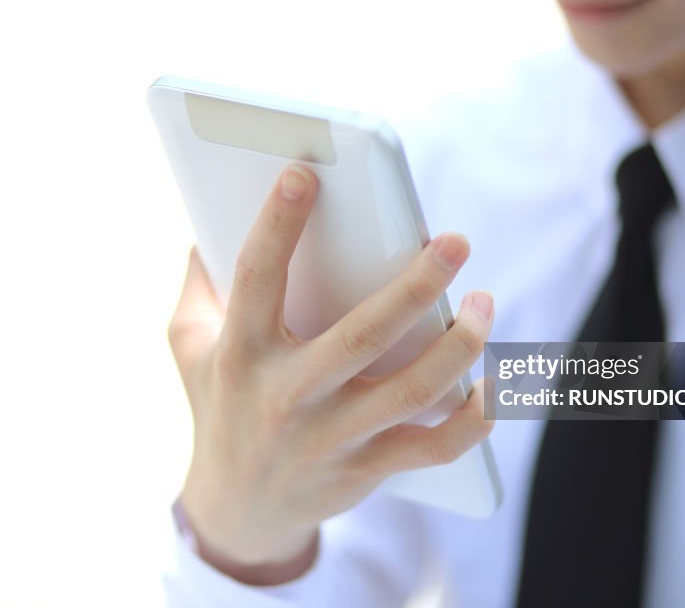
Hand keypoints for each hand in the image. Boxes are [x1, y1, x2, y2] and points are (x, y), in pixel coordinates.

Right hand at [168, 165, 494, 584]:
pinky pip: (435, 448)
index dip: (277, 225)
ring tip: (485, 300)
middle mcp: (287, 397)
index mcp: (242, 354)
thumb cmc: (219, 407)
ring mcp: (331, 439)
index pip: (257, 279)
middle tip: (456, 241)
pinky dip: (475, 419)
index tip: (305, 173)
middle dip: (414, 286)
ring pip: (411, 390)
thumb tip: (206, 221)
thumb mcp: (190, 347)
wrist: (237, 511)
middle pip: (360, 337)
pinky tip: (494, 382)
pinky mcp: (367, 470)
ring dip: (460, 345)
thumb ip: (197, 285)